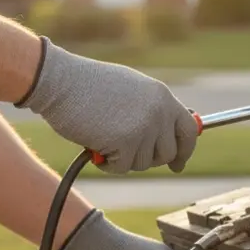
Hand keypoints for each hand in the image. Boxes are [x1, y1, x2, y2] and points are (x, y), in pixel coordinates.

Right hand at [18, 39, 198, 173]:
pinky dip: (108, 163)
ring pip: (144, 163)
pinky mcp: (126, 142)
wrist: (60, 81)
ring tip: (105, 137)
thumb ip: (152, 110)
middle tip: (126, 151)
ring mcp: (144, 127)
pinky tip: (96, 144)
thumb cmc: (88, 86)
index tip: (178, 164)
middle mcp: (159, 112)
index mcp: (162, 96)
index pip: (189, 130)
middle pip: (167, 153)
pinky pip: (123, 168)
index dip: (185, 150)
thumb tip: (167, 136)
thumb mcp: (131, 90)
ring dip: (123, 158)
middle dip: (148, 158)